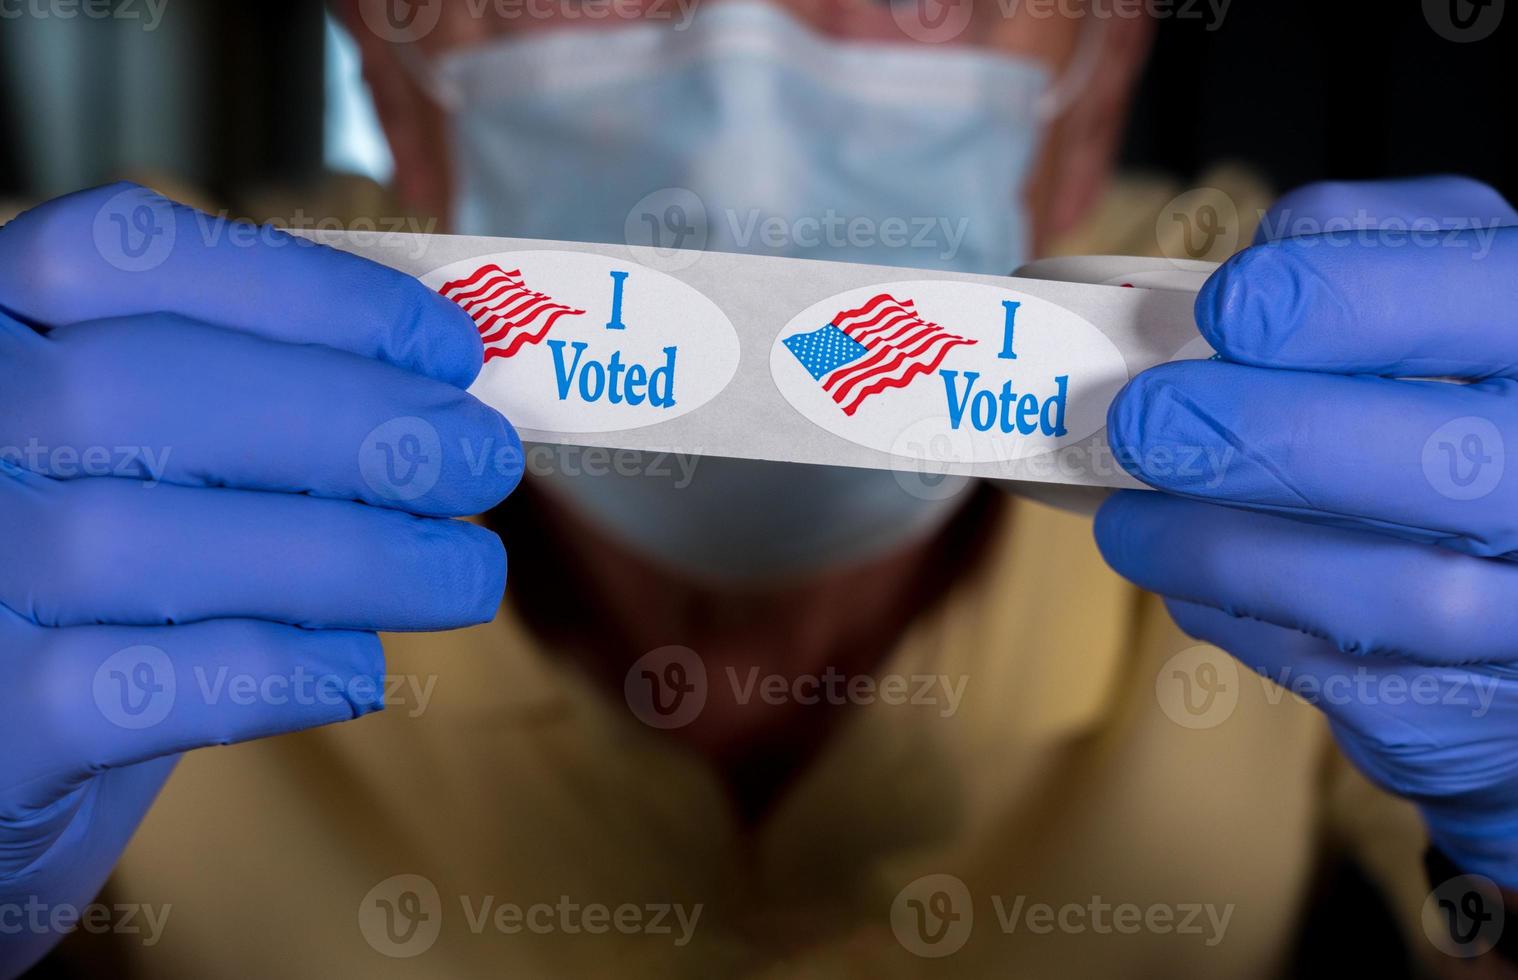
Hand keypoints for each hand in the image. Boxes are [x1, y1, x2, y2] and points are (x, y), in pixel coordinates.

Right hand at [0, 184, 519, 973]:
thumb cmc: (88, 584)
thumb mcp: (140, 461)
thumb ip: (250, 406)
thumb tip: (440, 385)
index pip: (120, 254)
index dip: (305, 292)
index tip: (449, 345)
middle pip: (141, 386)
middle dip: (349, 421)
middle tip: (482, 460)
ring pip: (140, 542)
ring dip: (346, 555)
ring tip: (464, 573)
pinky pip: (131, 687)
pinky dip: (272, 669)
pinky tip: (359, 667)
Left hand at [1096, 177, 1517, 883]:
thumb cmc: (1473, 410)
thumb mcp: (1458, 295)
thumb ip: (1377, 245)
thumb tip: (1262, 263)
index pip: (1496, 302)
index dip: (1351, 300)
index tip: (1232, 308)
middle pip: (1447, 467)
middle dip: (1267, 437)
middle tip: (1145, 421)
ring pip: (1389, 597)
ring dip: (1222, 549)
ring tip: (1130, 517)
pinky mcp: (1469, 713)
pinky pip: (1344, 676)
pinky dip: (1239, 617)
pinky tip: (1191, 576)